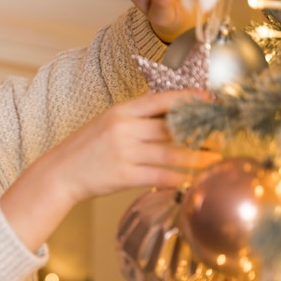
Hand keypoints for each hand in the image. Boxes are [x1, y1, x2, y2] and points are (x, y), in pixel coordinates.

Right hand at [51, 89, 218, 200]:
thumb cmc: (83, 148)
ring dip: (198, 158)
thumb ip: (133, 114)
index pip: (160, 100)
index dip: (187, 99)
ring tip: (216, 159)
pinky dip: (180, 179)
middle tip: (221, 135)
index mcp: (120, 111)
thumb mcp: (104, 121)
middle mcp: (124, 129)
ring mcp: (124, 152)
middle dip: (200, 131)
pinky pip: (160, 176)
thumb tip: (161, 101)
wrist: (59, 173)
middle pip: (171, 127)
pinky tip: (194, 180)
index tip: (209, 101)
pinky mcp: (124, 175)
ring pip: (171, 154)